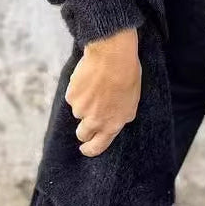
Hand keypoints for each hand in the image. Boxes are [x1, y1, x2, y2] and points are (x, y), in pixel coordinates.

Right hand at [64, 27, 140, 156]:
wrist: (112, 55)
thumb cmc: (127, 75)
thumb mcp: (132, 101)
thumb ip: (120, 116)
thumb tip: (114, 121)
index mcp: (113, 124)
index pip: (97, 147)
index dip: (90, 150)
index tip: (85, 149)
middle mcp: (96, 121)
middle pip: (82, 134)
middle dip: (84, 128)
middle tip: (89, 116)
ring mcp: (81, 109)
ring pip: (78, 112)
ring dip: (84, 103)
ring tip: (96, 86)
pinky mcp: (71, 97)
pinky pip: (73, 97)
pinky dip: (78, 90)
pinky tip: (89, 79)